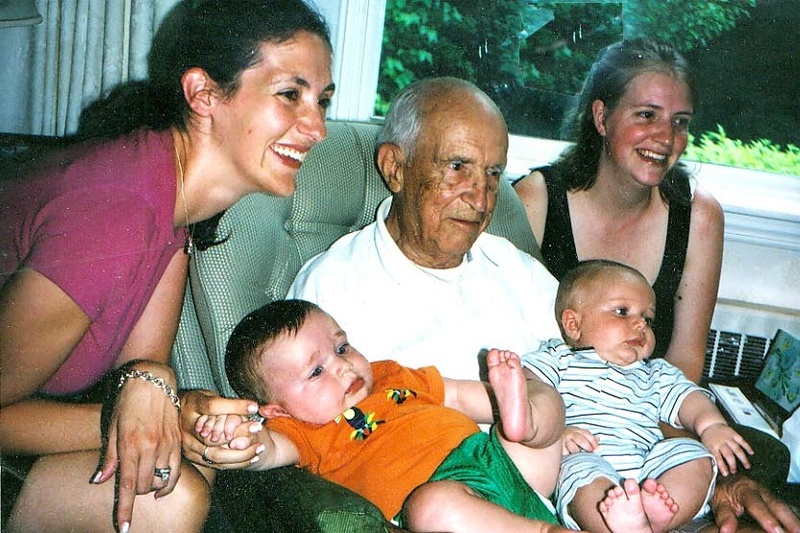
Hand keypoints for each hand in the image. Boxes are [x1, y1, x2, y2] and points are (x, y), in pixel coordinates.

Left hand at [93, 362, 181, 532]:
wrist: (152, 380)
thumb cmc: (128, 401)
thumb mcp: (112, 427)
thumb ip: (109, 456)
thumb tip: (99, 481)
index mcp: (131, 444)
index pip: (128, 485)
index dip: (125, 510)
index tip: (123, 528)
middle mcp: (151, 447)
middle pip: (146, 486)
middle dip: (137, 493)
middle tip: (131, 486)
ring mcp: (167, 444)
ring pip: (161, 480)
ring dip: (152, 486)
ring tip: (145, 481)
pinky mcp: (178, 441)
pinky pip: (176, 471)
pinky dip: (169, 483)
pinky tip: (162, 486)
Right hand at [180, 390, 262, 468]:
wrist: (177, 417)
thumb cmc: (197, 403)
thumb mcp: (209, 396)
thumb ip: (227, 403)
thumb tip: (253, 407)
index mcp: (191, 407)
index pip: (213, 407)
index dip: (234, 407)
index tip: (254, 407)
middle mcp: (186, 428)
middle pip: (215, 438)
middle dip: (240, 436)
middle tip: (259, 429)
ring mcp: (189, 446)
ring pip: (217, 455)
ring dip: (241, 454)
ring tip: (260, 448)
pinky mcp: (193, 458)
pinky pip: (216, 464)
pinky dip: (236, 462)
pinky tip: (252, 457)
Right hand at [562, 426, 597, 454]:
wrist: (552, 433)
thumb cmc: (569, 436)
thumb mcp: (578, 433)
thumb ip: (588, 437)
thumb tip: (598, 439)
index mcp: (576, 430)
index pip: (586, 434)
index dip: (593, 442)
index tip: (597, 449)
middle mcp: (570, 434)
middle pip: (581, 440)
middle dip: (587, 448)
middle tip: (590, 453)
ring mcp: (564, 440)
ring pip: (574, 448)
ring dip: (579, 453)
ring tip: (581, 456)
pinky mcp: (559, 448)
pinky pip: (566, 453)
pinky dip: (571, 456)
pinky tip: (573, 457)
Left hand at [699, 422, 753, 475]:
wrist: (709, 424)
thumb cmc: (708, 439)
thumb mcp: (706, 447)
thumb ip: (712, 456)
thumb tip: (716, 469)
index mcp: (712, 446)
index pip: (718, 458)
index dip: (722, 467)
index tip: (726, 474)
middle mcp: (721, 442)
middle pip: (728, 455)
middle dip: (732, 464)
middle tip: (735, 472)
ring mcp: (728, 438)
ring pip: (737, 449)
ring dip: (743, 458)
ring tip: (747, 466)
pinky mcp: (733, 433)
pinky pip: (742, 440)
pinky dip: (747, 447)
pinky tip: (751, 453)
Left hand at [711, 473, 799, 532]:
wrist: (727, 478)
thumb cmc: (723, 492)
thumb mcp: (719, 503)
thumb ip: (724, 517)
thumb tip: (726, 532)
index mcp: (746, 490)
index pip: (756, 505)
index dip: (767, 518)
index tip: (776, 531)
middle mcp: (762, 491)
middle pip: (778, 506)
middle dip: (790, 521)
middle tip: (798, 532)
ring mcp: (771, 495)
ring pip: (786, 507)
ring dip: (794, 519)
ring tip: (799, 530)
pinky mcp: (776, 500)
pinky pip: (788, 508)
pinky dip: (795, 515)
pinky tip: (797, 525)